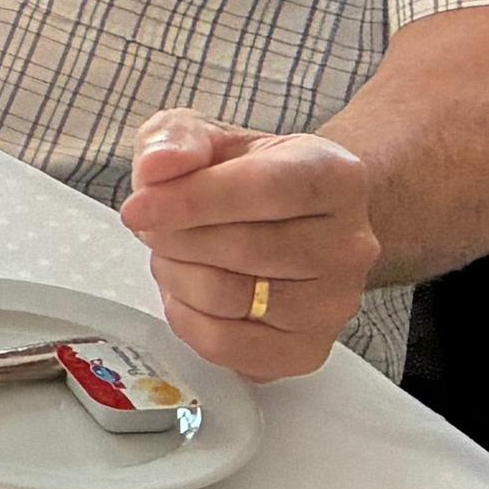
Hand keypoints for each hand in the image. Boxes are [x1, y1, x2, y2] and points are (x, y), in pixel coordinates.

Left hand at [117, 112, 380, 378]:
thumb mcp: (207, 137)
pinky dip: (186, 320)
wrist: (290, 222)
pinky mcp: (308, 350)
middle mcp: (350, 244)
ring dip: (177, 275)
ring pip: (229, 299)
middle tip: (154, 227)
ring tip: (174, 254)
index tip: (138, 208)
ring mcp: (335, 303)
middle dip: (175, 238)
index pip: (267, 189)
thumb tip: (157, 166)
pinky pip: (227, 346)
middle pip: (244, 248)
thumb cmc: (245, 177)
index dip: (193, 200)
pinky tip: (187, 293)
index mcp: (336, 176)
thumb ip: (176, 139)